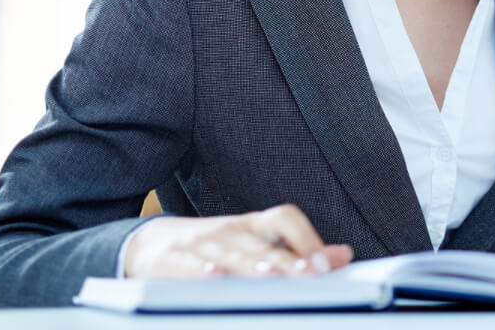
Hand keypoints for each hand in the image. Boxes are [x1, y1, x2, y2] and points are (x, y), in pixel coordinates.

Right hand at [123, 204, 353, 277]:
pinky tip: (214, 276)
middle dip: (286, 261)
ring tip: (272, 277)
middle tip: (310, 276)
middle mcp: (230, 231)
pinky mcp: (170, 259)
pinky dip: (200, 270)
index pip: (284, 217)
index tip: (323, 263)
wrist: (150, 244)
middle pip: (262, 244)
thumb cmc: (216, 248)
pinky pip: (187, 263)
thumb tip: (344, 255)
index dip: (305, 236)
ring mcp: (201, 243)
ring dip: (252, 266)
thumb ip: (298, 251)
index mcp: (253, 226)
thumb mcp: (255, 244)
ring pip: (230, 254)